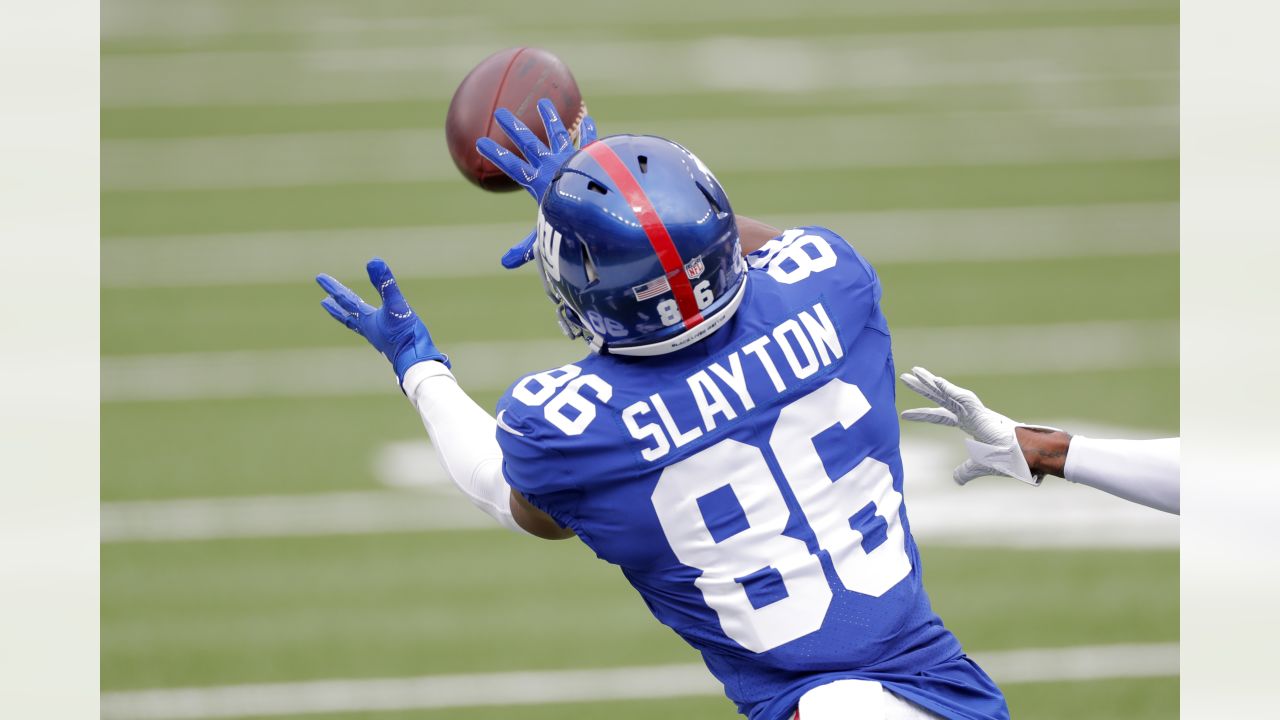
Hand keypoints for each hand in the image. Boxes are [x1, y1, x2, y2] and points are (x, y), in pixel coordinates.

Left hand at [316, 258, 447, 383]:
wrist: (415, 362)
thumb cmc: (406, 335)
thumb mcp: (396, 305)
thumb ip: (386, 284)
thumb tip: (373, 262)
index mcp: (366, 319)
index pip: (346, 300)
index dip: (333, 287)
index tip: (319, 278)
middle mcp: (368, 328)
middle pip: (347, 313)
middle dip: (336, 304)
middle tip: (324, 300)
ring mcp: (378, 336)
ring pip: (357, 323)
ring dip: (347, 315)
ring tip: (341, 310)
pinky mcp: (389, 342)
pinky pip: (371, 330)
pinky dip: (365, 324)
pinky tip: (373, 325)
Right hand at [476, 98, 597, 268]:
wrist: (602, 204)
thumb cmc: (572, 222)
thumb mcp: (544, 236)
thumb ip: (525, 248)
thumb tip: (504, 264)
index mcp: (538, 182)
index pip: (511, 166)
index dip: (495, 155)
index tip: (479, 142)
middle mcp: (552, 165)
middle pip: (528, 143)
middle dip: (513, 128)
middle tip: (499, 113)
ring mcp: (572, 158)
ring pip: (557, 133)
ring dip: (550, 118)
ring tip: (544, 103)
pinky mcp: (590, 156)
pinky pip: (589, 141)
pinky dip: (590, 132)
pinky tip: (589, 119)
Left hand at [899, 366, 1055, 485]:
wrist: (1026, 457)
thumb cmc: (1010, 459)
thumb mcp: (980, 465)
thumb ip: (967, 470)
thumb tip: (956, 479)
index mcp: (971, 424)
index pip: (941, 416)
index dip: (923, 414)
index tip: (904, 415)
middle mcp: (971, 414)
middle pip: (941, 397)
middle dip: (923, 388)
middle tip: (905, 377)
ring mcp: (976, 411)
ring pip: (948, 392)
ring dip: (931, 382)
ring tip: (914, 371)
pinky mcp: (982, 412)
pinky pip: (962, 397)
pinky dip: (948, 389)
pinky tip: (934, 381)